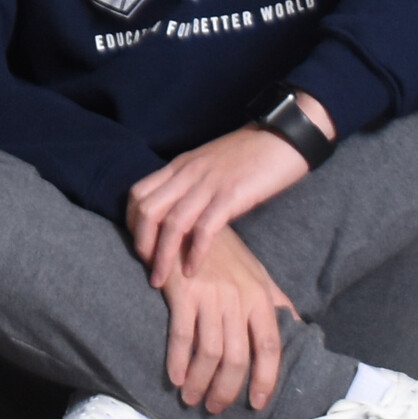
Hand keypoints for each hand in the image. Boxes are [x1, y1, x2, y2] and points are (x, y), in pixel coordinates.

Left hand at [127, 105, 325, 286]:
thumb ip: (192, 183)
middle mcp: (187, 173)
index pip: (138, 193)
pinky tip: (192, 270)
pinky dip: (195, 253)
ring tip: (162, 281)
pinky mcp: (231, 195)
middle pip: (147, 210)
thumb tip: (181, 211)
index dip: (132, 222)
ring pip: (171, 223)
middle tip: (149, 269)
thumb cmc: (252, 154)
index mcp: (180, 165)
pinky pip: (204, 229)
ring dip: (162, 256)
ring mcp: (208, 184)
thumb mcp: (211, 165)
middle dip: (142, 244)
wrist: (285, 137)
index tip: (140, 246)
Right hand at [156, 224, 295, 417]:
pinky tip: (174, 376)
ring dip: (200, 381)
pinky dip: (178, 360)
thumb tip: (301, 327)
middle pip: (238, 357)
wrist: (187, 221)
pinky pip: (181, 334)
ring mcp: (211, 295)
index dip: (266, 379)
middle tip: (215, 408)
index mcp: (261, 297)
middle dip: (227, 389)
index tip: (258, 403)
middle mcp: (239, 298)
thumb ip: (277, 301)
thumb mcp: (257, 273)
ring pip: (211, 352)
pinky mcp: (183, 291)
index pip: (270, 347)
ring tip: (191, 397)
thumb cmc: (223, 252)